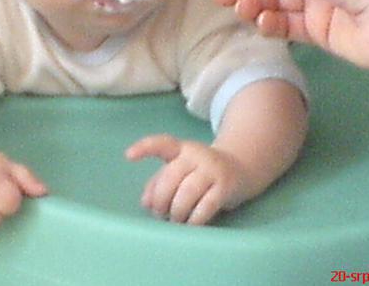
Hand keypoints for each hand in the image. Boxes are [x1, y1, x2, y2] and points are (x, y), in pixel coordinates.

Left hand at [125, 134, 248, 224]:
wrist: (240, 169)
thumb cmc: (200, 172)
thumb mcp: (179, 171)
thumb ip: (158, 183)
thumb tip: (145, 202)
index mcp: (180, 149)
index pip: (162, 143)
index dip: (144, 148)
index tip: (128, 156)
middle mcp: (196, 155)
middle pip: (171, 177)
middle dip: (161, 200)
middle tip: (160, 214)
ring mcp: (212, 169)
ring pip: (187, 193)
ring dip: (176, 212)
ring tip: (175, 220)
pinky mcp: (225, 186)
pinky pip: (206, 206)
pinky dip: (194, 219)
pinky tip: (190, 224)